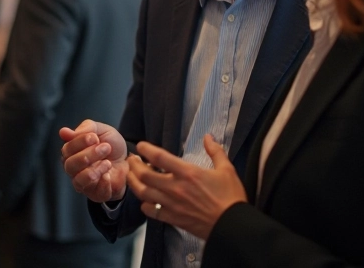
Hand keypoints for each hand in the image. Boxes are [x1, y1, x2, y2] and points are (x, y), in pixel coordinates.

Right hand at [59, 119, 128, 201]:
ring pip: (79, 180)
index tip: (94, 137)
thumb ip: (86, 128)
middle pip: (70, 165)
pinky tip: (108, 175)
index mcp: (72, 152)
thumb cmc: (111, 145)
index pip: (67, 149)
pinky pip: (94, 192)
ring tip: (108, 163)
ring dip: (94, 170)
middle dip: (88, 155)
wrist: (128, 161)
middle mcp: (74, 168)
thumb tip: (64, 132)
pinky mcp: (95, 193)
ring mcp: (83, 182)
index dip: (79, 142)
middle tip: (105, 148)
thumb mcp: (102, 130)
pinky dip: (102, 183)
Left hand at [126, 135, 246, 239]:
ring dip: (134, 183)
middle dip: (134, 165)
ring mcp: (172, 204)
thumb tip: (208, 137)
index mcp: (188, 173)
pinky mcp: (172, 218)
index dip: (146, 149)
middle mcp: (175, 188)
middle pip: (144, 175)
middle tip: (131, 160)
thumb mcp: (227, 169)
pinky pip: (150, 211)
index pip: (159, 157)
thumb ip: (215, 151)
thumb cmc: (231, 197)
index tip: (140, 146)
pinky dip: (144, 204)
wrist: (233, 226)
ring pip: (143, 193)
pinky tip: (145, 200)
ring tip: (131, 176)